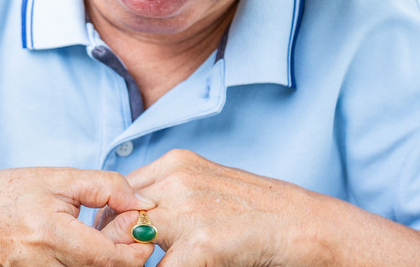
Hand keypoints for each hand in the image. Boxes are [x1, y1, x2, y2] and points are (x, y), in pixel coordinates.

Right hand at [0, 167, 155, 265]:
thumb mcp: (58, 178)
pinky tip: (84, 248)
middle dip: (126, 254)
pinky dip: (88, 264)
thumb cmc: (6, 194)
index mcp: (52, 236)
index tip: (142, 229)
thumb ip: (106, 187)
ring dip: (106, 260)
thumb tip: (144, 203)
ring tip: (101, 236)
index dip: (138, 249)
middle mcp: (44, 266)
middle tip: (125, 228)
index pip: (111, 259)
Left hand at [96, 150, 319, 265]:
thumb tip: (138, 219)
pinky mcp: (200, 244)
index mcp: (177, 163)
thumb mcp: (210, 187)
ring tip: (136, 266)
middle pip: (117, 213)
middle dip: (115, 243)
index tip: (118, 243)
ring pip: (127, 240)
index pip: (121, 190)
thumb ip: (175, 194)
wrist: (305, 225)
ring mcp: (187, 210)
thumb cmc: (260, 213)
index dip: (114, 220)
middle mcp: (177, 179)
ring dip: (131, 259)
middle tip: (121, 261)